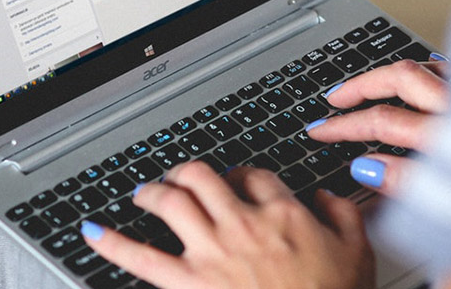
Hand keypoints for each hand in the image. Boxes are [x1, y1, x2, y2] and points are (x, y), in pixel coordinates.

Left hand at [83, 160, 374, 288]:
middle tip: (180, 176)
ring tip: (144, 193)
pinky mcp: (187, 283)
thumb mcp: (359, 254)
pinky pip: (141, 258)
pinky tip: (92, 231)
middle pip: (205, 177)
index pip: (255, 177)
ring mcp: (212, 251)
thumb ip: (345, 216)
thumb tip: (327, 196)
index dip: (242, 175)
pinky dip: (112, 243)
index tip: (237, 181)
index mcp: (283, 214)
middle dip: (189, 172)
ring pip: (172, 202)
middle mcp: (242, 224)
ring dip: (153, 192)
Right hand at [307, 59, 449, 193]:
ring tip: (370, 82)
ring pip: (428, 66)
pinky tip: (424, 72)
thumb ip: (406, 185)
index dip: (345, 127)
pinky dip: (431, 70)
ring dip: (393, 74)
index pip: (382, 121)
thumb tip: (367, 169)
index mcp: (447, 136)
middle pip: (401, 79)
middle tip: (336, 98)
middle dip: (361, 86)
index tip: (321, 132)